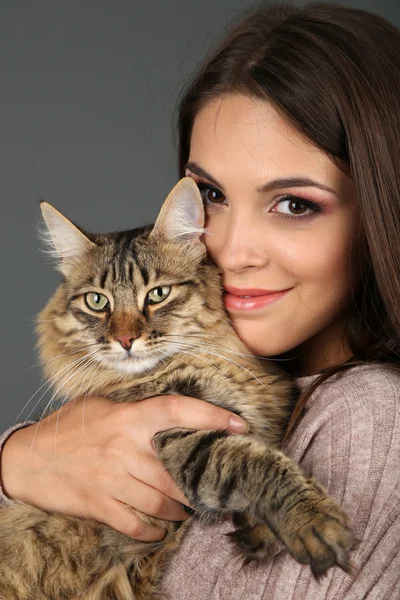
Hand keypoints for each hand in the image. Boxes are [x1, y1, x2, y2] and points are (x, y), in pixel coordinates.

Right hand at [0, 395, 247, 540]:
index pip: (178, 411)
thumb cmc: (68, 428)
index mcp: (128, 418)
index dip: (211, 416)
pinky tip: (159, 530)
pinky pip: (135, 523)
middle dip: (202, 480)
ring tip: (192, 509)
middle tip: (221, 486)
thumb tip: (172, 414)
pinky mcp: (99, 505)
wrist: (27, 458)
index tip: (239, 425)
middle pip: (177, 469)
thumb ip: (136, 411)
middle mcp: (124, 448)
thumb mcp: (102, 406)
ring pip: (162, 501)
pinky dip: (151, 531)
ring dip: (181, 509)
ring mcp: (112, 479)